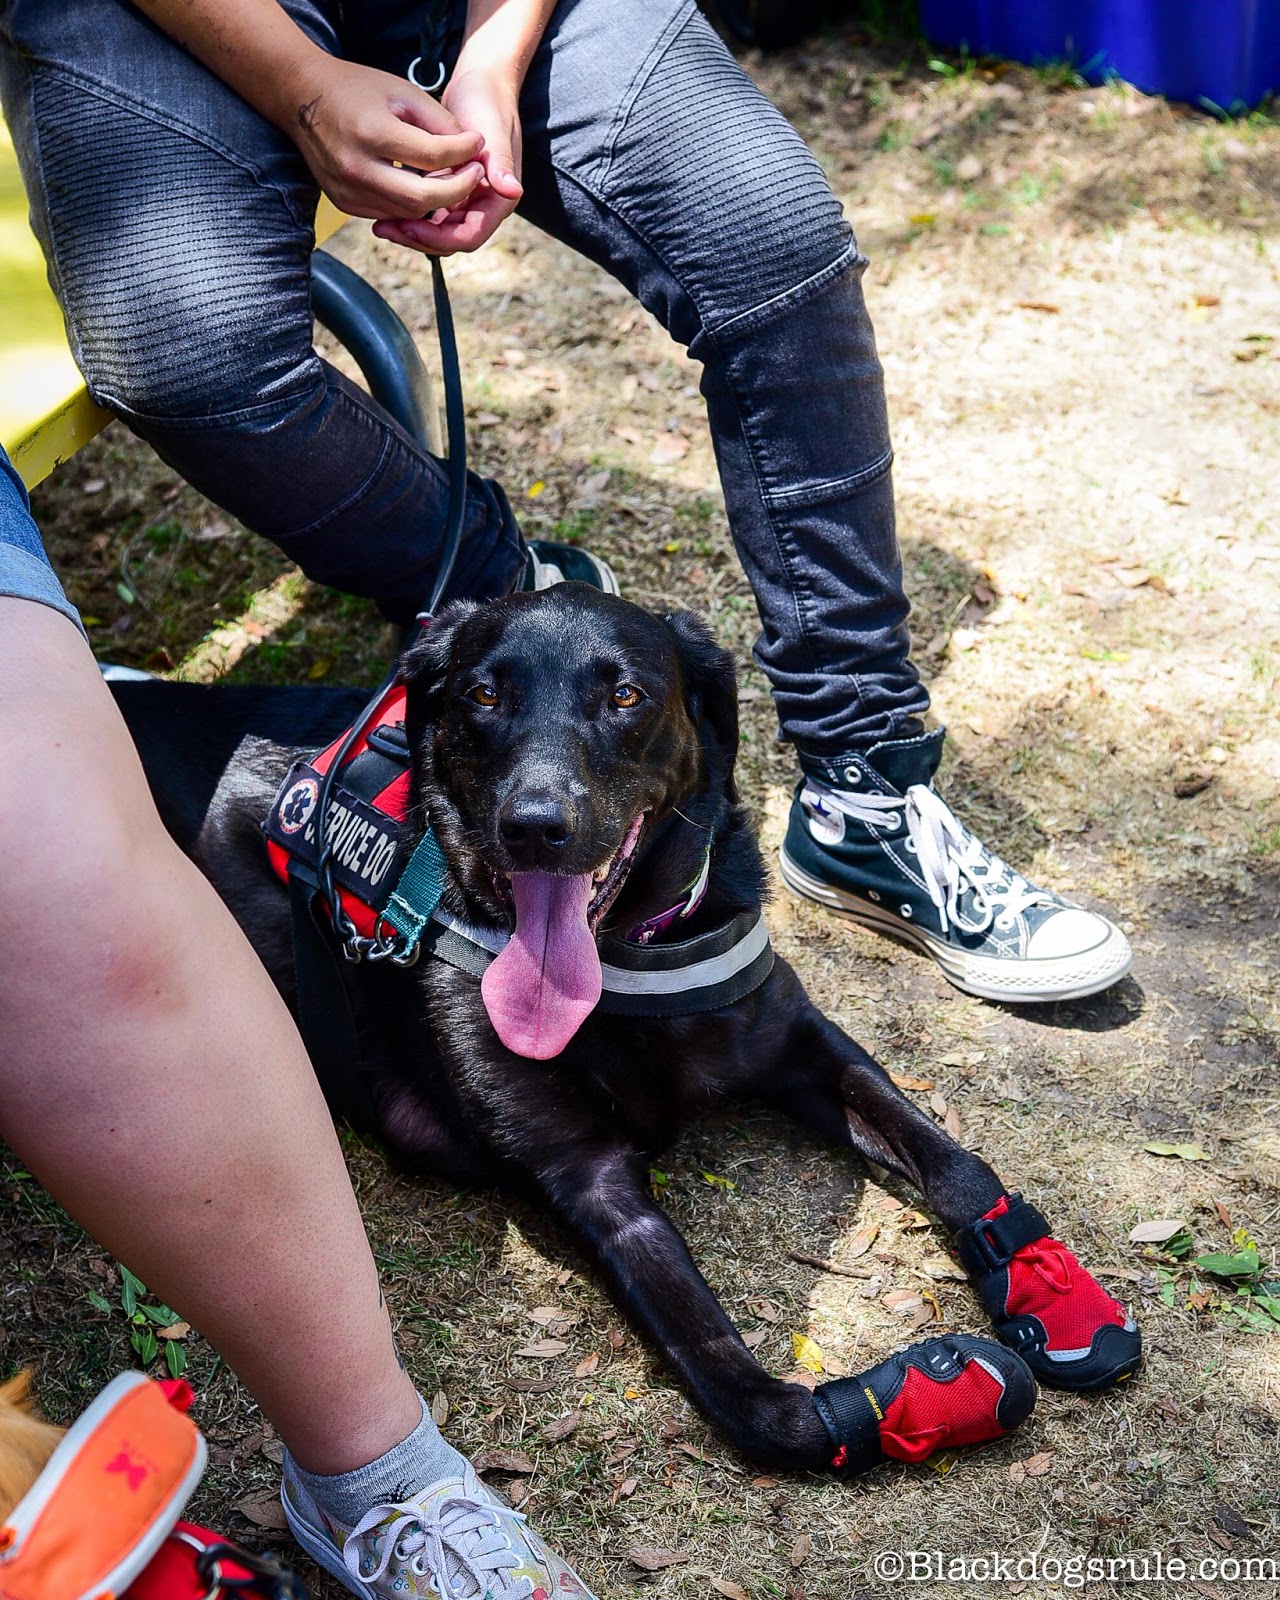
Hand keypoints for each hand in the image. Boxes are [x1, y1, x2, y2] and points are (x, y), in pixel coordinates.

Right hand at [284, 55, 485, 219]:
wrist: (301, 97)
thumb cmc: (356, 89)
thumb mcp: (401, 90)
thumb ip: (439, 120)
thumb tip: (471, 147)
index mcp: (372, 133)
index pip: (432, 157)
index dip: (463, 153)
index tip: (477, 144)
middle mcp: (357, 168)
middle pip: (423, 198)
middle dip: (457, 189)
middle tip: (474, 173)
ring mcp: (348, 191)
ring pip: (409, 212)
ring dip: (437, 200)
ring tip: (452, 178)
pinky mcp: (344, 203)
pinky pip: (390, 214)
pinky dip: (411, 204)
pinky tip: (422, 186)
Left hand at [372, 66, 522, 256]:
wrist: (480, 84)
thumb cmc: (487, 101)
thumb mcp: (493, 130)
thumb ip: (501, 163)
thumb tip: (512, 191)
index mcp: (498, 199)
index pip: (469, 235)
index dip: (439, 237)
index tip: (410, 225)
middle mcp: (482, 206)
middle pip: (450, 240)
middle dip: (420, 238)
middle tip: (385, 229)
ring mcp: (465, 200)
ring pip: (437, 232)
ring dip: (411, 231)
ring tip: (381, 224)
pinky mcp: (448, 190)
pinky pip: (428, 215)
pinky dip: (409, 214)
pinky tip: (385, 208)